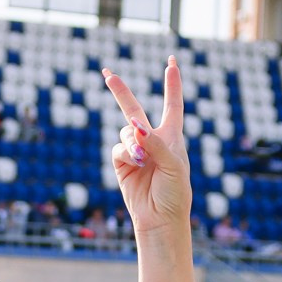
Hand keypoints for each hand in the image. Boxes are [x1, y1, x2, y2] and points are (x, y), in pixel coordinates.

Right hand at [101, 63, 189, 237]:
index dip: (172, 84)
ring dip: (133, 142)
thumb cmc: (175, 192)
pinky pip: (118, 149)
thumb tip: (134, 126)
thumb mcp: (173, 164)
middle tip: (107, 73)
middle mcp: (152, 140)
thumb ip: (155, 142)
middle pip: (134, 109)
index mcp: (171, 136)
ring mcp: (135, 152)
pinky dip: (126, 153)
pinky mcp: (121, 165)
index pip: (172, 105)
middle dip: (120, 92)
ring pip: (125, 132)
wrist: (160, 218)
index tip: (172, 63)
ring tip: (142, 160)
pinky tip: (136, 163)